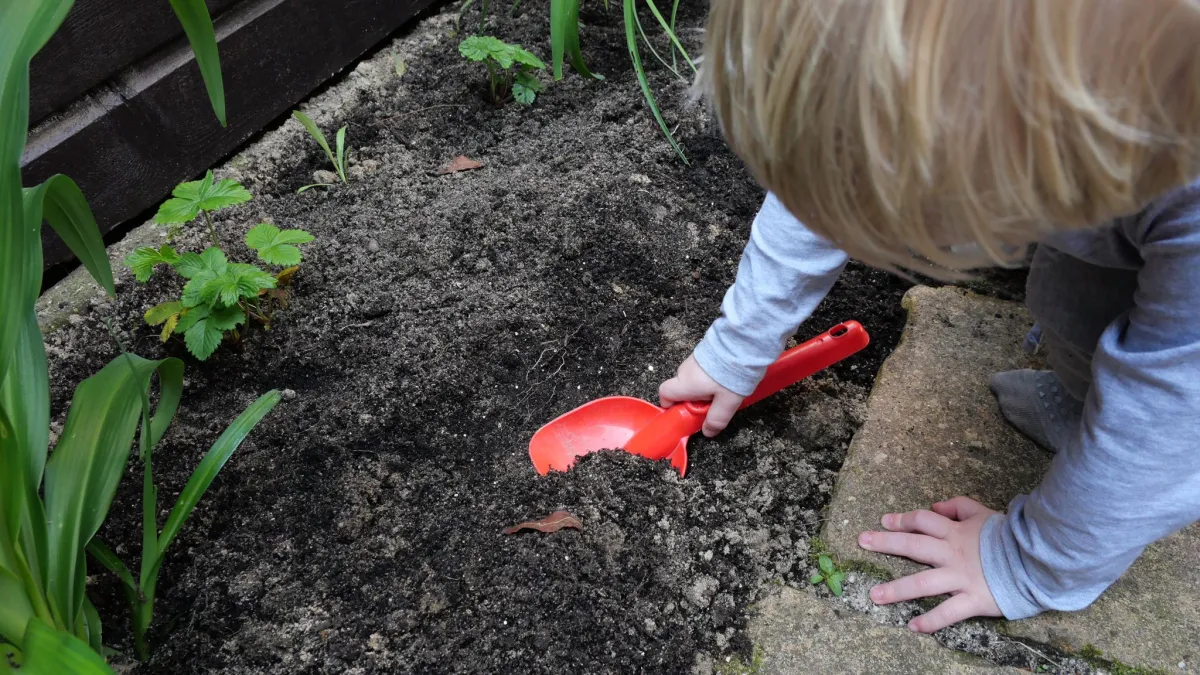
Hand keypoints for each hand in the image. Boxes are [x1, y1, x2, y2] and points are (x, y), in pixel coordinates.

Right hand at [658, 354, 745, 436]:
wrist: (742, 342)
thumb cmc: (730, 374)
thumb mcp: (727, 403)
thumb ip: (716, 419)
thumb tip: (708, 432)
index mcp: (685, 383)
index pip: (664, 394)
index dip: (670, 405)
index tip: (686, 413)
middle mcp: (685, 370)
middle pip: (681, 387)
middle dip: (694, 398)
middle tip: (714, 404)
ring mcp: (694, 358)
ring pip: (693, 378)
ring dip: (704, 386)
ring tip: (725, 389)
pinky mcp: (704, 350)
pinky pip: (702, 368)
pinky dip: (710, 375)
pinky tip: (727, 376)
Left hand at [858, 496, 1002, 632]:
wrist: (1038, 559)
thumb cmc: (1010, 537)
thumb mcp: (983, 513)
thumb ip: (958, 506)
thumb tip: (935, 507)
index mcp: (955, 532)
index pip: (922, 521)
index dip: (902, 519)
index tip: (884, 521)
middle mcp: (952, 553)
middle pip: (913, 545)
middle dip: (885, 543)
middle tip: (862, 541)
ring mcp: (960, 578)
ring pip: (923, 583)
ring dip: (897, 590)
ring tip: (874, 595)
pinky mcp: (973, 600)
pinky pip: (948, 612)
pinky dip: (930, 621)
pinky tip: (912, 627)